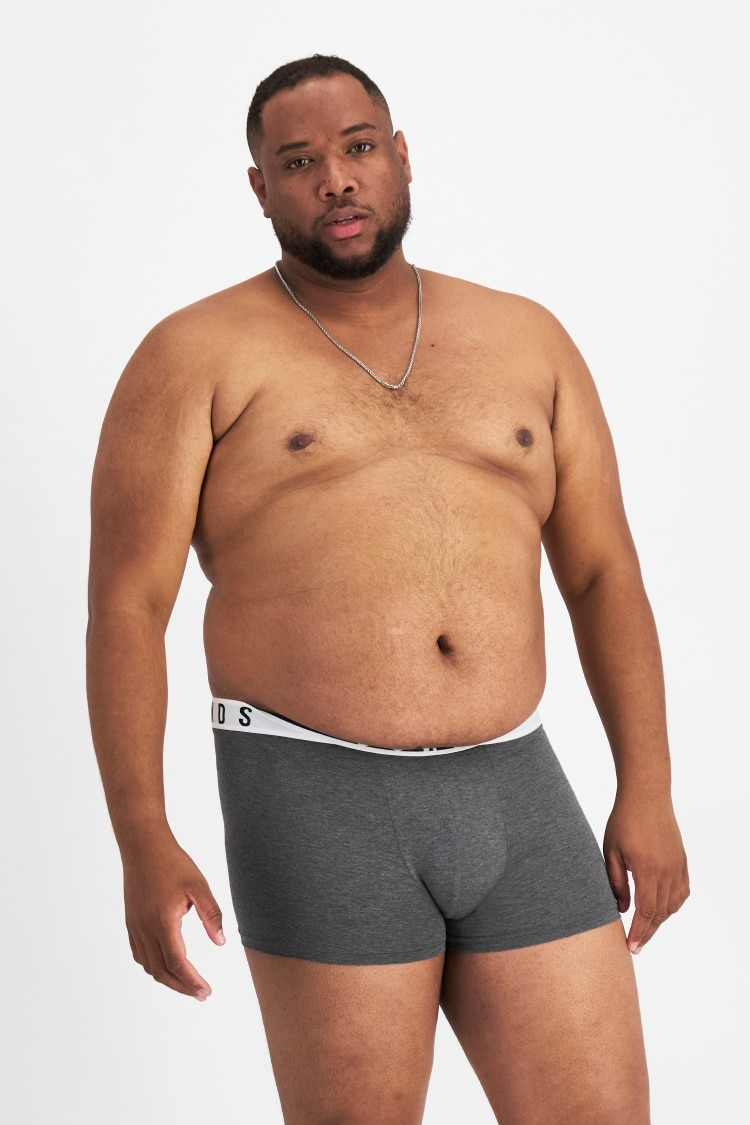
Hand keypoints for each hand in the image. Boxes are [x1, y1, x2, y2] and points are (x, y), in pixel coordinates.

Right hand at [122, 837, 224, 999]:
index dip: (192, 981)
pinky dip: (153, 966)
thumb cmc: (172, 862)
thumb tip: (221, 943)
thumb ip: (211, 915)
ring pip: (148, 965)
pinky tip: (166, 964)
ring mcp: (135, 926)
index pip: (177, 962)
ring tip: (187, 983)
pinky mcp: (131, 922)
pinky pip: (139, 954)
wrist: (142, 845)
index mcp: (163, 921)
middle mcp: (145, 928)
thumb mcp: (198, 886)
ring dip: (167, 979)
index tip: (206, 991)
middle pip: (161, 971)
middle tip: (201, 994)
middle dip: (182, 987)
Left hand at [603, 793, 688, 953]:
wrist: (646, 796)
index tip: (632, 947)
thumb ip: (616, 883)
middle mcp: (667, 872)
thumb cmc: (624, 821)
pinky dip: (672, 905)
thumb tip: (622, 909)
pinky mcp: (682, 861)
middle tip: (636, 946)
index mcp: (648, 870)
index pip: (645, 912)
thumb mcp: (612, 852)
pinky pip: (682, 891)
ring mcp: (677, 866)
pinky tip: (662, 909)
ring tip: (645, 929)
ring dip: (660, 920)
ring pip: (673, 905)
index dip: (639, 933)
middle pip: (660, 913)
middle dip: (648, 932)